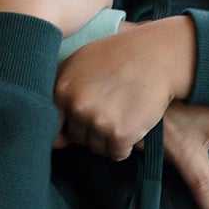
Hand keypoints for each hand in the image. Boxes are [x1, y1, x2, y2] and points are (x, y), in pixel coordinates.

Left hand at [53, 17, 195, 161]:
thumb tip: (52, 130)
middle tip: (109, 113)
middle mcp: (76, 107)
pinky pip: (117, 153)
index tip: (81, 120)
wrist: (156, 56)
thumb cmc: (118, 55)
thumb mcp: (79, 61)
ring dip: (107, 140)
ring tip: (121, 117)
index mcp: (62, 89)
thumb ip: (61, 89)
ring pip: (96, 148)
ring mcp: (98, 121)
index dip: (68, 125)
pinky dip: (124, 147)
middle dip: (90, 131)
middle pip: (76, 137)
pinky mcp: (121, 134)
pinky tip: (131, 126)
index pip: (53, 126)